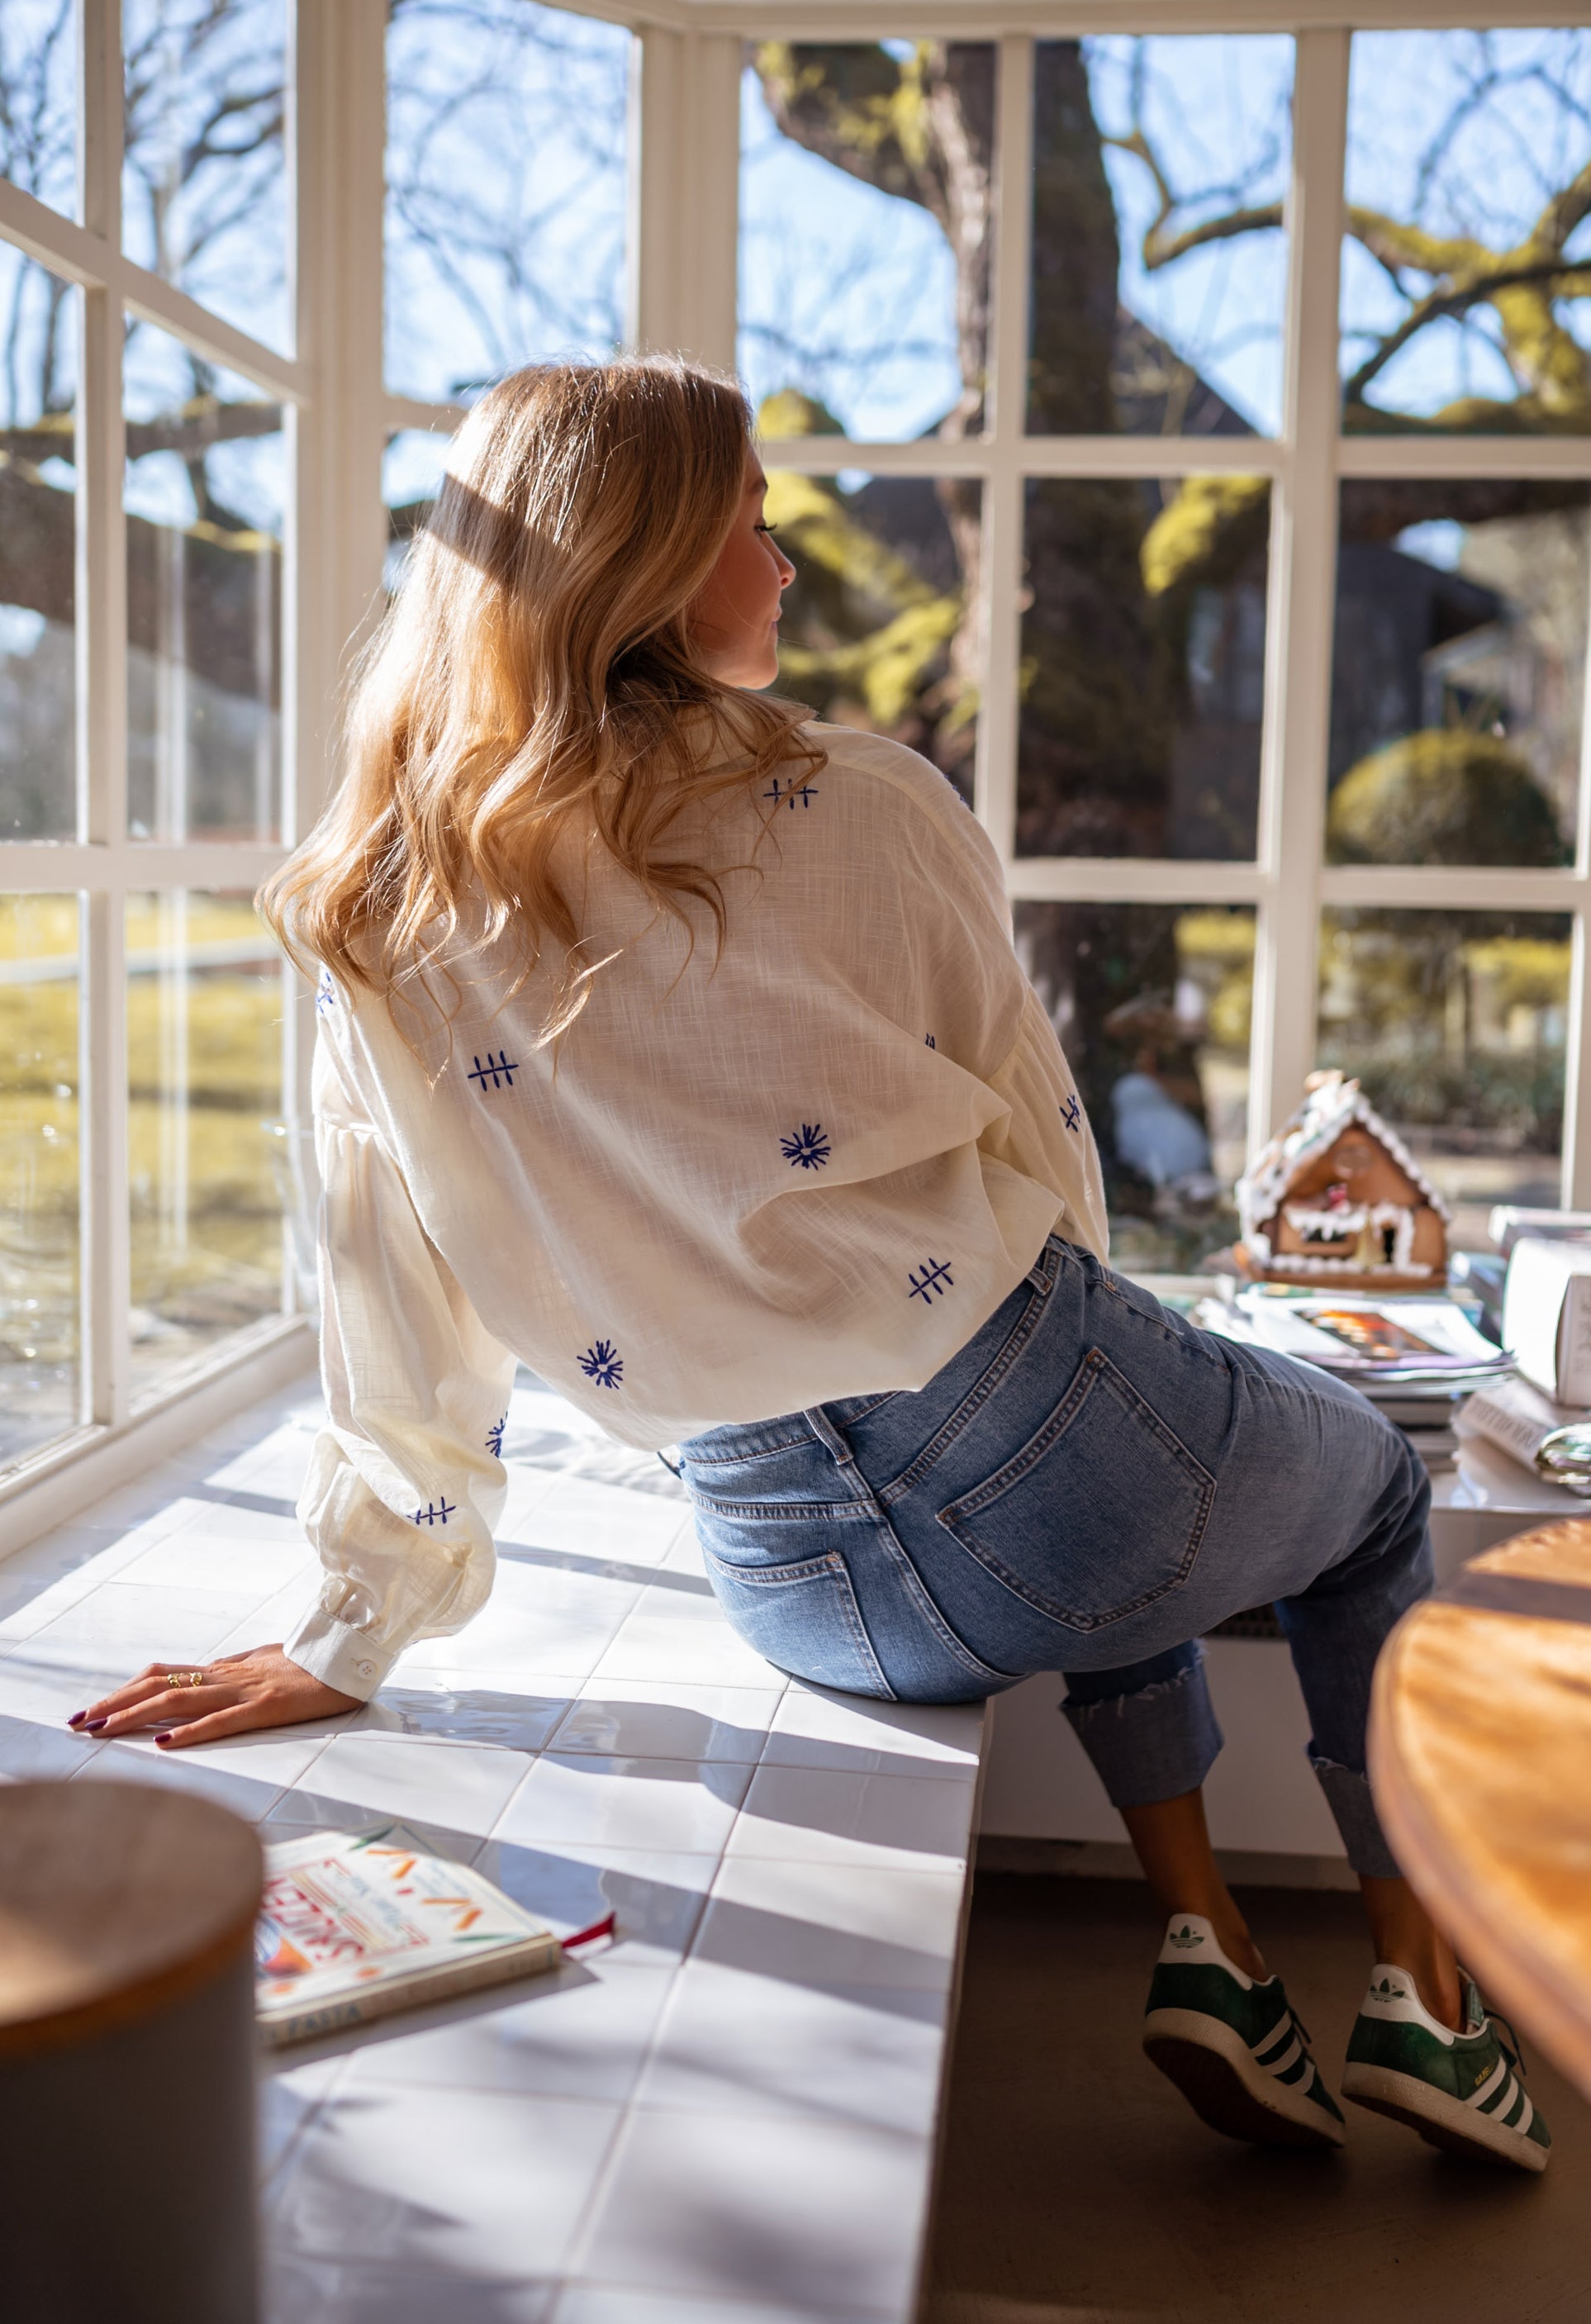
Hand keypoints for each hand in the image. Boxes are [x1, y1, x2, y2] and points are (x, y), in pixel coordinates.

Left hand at [67, 1645, 360, 1749]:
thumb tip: (209, 1676)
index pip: (163, 1675)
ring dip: (135, 1716)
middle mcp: (228, 1677)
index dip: (123, 1690)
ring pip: (180, 1701)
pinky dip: (190, 1733)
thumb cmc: (313, 1663)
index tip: (92, 1710)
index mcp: (226, 1669)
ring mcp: (247, 1690)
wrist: (353, 1656)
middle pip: (158, 1686)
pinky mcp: (269, 1707)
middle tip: (79, 1724)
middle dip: (114, 1705)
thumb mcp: (265, 1663)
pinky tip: (164, 1744)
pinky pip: (224, 1720)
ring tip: (103, 1731)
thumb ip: (236, 1671)